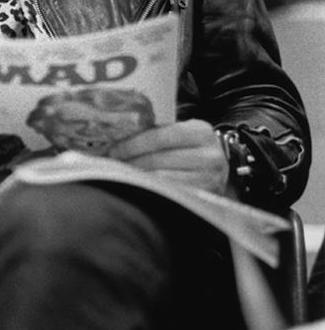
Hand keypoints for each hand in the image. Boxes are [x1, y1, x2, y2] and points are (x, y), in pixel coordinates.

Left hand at [108, 119, 228, 193]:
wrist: (219, 172)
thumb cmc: (191, 149)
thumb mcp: (181, 134)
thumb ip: (157, 131)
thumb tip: (116, 135)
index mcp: (201, 131)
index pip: (160, 136)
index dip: (132, 144)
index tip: (112, 150)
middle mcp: (209, 155)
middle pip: (158, 159)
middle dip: (129, 162)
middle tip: (109, 165)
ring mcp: (210, 179)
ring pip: (161, 179)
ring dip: (136, 177)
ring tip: (118, 175)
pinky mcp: (204, 197)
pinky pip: (169, 194)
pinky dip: (149, 190)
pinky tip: (136, 187)